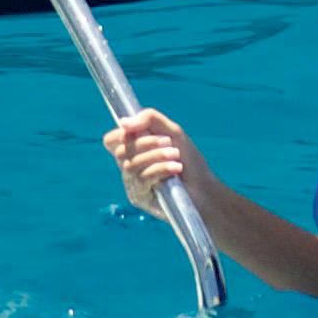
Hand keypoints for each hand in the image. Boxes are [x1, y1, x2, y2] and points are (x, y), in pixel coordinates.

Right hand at [101, 106, 211, 221]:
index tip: (139, 130)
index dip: (121, 134)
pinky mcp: (140, 198)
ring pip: (131, 165)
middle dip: (146, 143)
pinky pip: (141, 179)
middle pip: (121, 151)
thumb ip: (149, 119)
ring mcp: (133, 184)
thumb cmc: (189, 160)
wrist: (205, 188)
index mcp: (133, 149)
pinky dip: (160, 169)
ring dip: (156, 156)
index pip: (111, 141)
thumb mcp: (172, 131)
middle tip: (169, 142)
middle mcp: (129, 166)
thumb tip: (123, 123)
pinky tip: (176, 169)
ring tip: (176, 156)